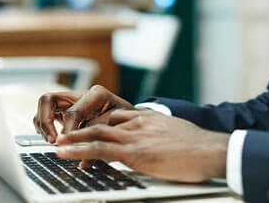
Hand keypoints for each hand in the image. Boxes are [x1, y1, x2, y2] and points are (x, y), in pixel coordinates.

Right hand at [33, 85, 133, 142]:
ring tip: (50, 140)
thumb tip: (84, 161)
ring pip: (45, 105)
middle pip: (49, 99)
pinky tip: (51, 137)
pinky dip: (43, 125)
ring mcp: (72, 101)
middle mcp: (81, 94)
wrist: (132, 119)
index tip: (66, 145)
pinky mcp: (66, 109)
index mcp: (97, 94)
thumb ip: (99, 142)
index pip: (73, 111)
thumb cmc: (126, 122)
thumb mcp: (116, 130)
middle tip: (52, 139)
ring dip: (43, 124)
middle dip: (45, 121)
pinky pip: (46, 113)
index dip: (68, 130)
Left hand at [56, 109, 228, 182]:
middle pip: (103, 120)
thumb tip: (160, 149)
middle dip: (81, 128)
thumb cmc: (201, 148)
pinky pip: (98, 149)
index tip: (88, 130)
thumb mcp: (177, 136)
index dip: (100, 124)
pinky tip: (64, 153)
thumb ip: (162, 139)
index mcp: (150, 118)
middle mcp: (139, 122)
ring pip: (95, 132)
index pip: (118, 116)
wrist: (212, 150)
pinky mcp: (134, 152)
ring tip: (56, 143)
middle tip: (65, 135)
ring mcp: (135, 135)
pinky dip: (77, 149)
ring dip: (72, 138)